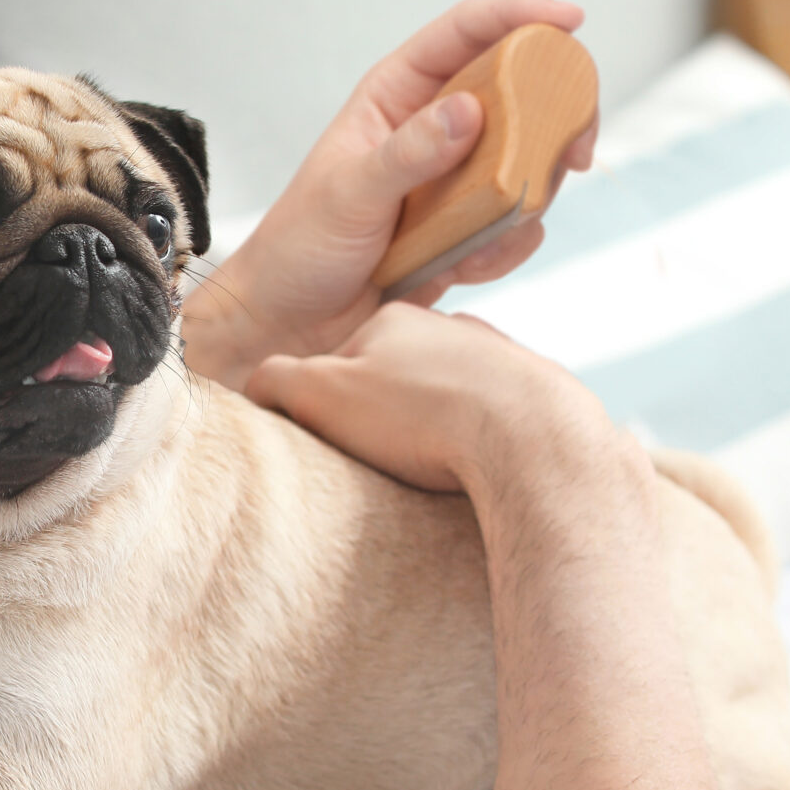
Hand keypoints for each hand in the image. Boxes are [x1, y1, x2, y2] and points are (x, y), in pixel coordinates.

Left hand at [181, 0, 596, 389]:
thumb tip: (470, 110)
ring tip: (480, 236)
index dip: (520, 15)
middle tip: (576, 150)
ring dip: (526, 197)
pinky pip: (516, 224)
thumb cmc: (301, 247)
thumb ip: (409, 154)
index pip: (465, 32)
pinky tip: (463, 267)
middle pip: (520, 92)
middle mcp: (433, 127)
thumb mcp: (349, 194)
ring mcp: (455, 178)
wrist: (293, 324)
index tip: (571, 19)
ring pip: (529, 162)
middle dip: (556, 118)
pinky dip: (505, 247)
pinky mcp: (467, 227)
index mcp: (396, 95)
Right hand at [243, 301, 621, 499]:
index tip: (332, 440)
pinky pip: (494, 419)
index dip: (326, 405)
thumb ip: (277, 380)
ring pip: (449, 395)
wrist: (535, 440)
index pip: (340, 360)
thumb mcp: (323, 395)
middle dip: (386, 416)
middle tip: (381, 459)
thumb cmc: (425, 417)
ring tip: (430, 468)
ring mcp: (498, 359)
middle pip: (397, 376)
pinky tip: (475, 468)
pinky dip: (479, 441)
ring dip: (436, 428)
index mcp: (395, 320)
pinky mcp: (536, 395)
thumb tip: (253, 380)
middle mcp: (451, 330)